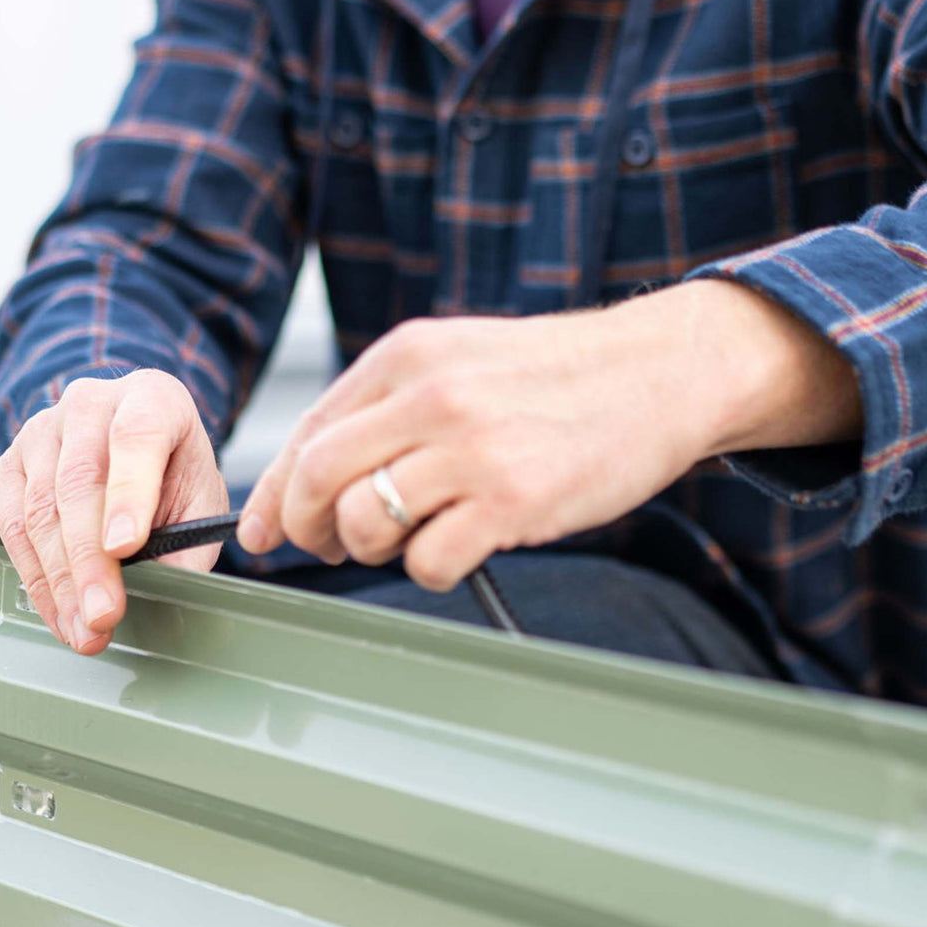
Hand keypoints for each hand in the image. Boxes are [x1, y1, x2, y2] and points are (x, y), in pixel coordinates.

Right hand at [0, 369, 228, 652]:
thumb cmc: (176, 472)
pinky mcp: (12, 459)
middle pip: (79, 481)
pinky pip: (11, 522)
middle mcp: (92, 403)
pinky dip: (35, 575)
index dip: (128, 494)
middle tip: (102, 614)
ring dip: (60, 579)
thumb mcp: (201, 498)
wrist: (140, 439)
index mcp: (153, 399)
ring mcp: (43, 428)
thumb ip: (189, 539)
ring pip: (40, 507)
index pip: (137, 439)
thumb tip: (166, 587)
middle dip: (89, 560)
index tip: (126, 547)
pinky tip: (58, 612)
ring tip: (84, 630)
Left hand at [237, 280, 860, 590]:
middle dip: (308, 528)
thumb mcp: (462, 361)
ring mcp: (473, 448)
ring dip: (372, 549)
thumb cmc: (559, 378)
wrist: (660, 372)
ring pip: (366, 522)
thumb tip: (321, 476)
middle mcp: (431, 397)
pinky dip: (431, 570)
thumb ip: (391, 408)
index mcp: (408, 357)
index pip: (308, 433)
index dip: (277, 493)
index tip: (267, 532)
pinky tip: (461, 551)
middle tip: (329, 548)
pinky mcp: (514, 499)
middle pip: (319, 479)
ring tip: (411, 540)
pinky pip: (430, 560)